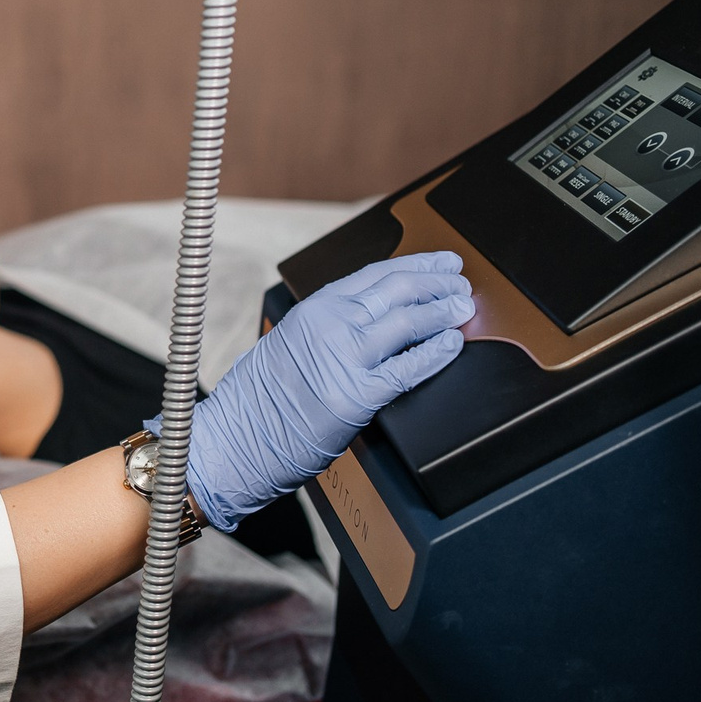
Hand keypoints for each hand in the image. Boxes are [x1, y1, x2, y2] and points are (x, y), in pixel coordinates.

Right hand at [182, 252, 471, 531]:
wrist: (237, 438)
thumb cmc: (258, 400)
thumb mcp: (289, 343)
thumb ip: (329, 327)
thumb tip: (375, 319)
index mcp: (313, 309)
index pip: (374, 275)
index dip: (414, 266)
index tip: (439, 262)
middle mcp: (329, 325)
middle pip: (396, 291)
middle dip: (436, 282)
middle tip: (460, 279)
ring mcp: (344, 358)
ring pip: (407, 322)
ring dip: (442, 312)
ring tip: (463, 308)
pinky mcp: (358, 395)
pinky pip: (408, 368)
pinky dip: (435, 353)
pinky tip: (452, 345)